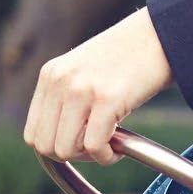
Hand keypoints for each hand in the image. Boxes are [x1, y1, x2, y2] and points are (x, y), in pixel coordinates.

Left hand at [24, 8, 173, 165]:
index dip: (56, 147)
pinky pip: (94, 147)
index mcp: (50, 76)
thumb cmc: (126, 61)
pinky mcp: (106, 99)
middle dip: (72, 155)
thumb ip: (64, 100)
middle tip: (96, 145)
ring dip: (90, 156)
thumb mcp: (82, 73)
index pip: (33, 134)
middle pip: (46, 147)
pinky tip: (120, 147)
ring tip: (110, 143)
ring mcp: (81, 90)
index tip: (80, 142)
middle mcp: (60, 81)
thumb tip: (59, 145)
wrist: (159, 37)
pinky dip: (107, 156)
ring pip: (66, 150)